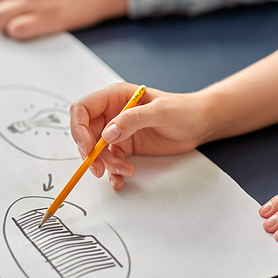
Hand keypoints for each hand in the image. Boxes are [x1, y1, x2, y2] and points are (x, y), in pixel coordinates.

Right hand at [70, 83, 209, 190]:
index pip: (83, 109)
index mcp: (114, 97)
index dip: (78, 128)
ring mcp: (117, 131)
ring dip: (105, 165)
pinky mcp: (124, 146)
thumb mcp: (160, 112)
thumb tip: (107, 134)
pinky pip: (110, 161)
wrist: (199, 125)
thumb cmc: (182, 110)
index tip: (87, 147)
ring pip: (96, 151)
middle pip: (85, 133)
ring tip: (125, 172)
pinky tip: (120, 180)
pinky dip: (112, 173)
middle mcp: (111, 114)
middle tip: (98, 169)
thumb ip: (133, 120)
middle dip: (89, 153)